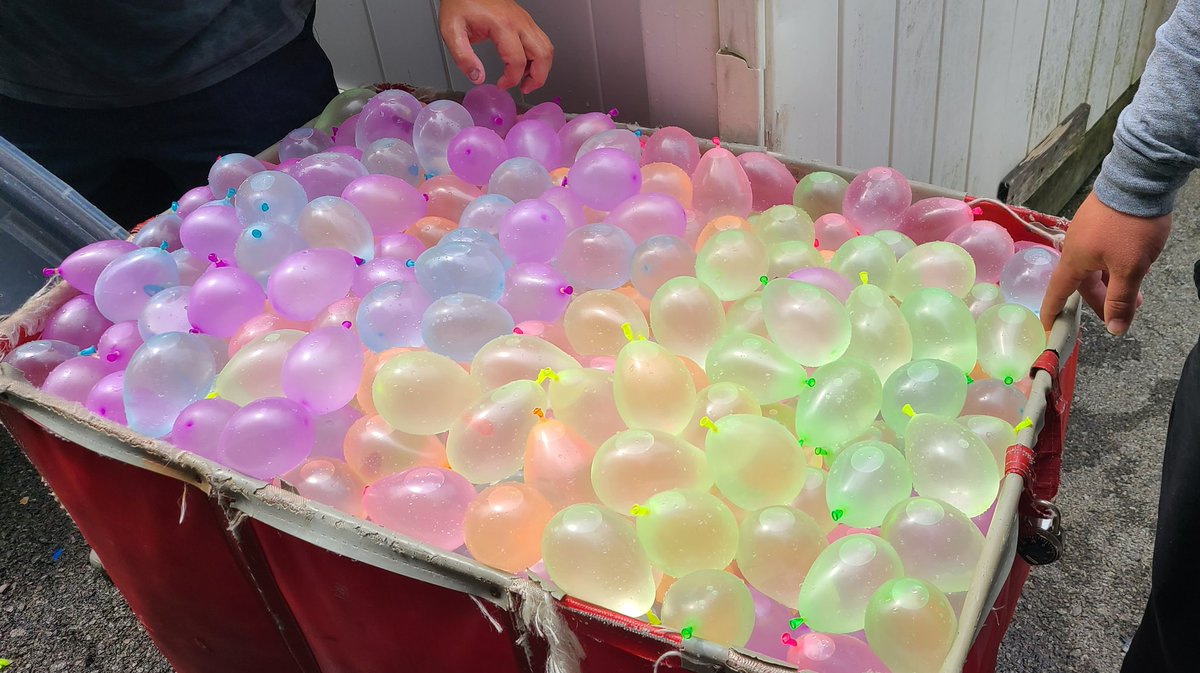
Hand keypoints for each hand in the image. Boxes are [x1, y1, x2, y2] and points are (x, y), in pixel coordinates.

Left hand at [438, 0, 553, 92]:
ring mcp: (524, 20)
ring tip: (526, 79)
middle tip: (524, 88)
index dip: (511, 79)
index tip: (501, 85)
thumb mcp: (451, 30)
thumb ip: (463, 57)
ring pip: (546, 48)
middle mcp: (519, 22)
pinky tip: (524, 64)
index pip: (517, 61)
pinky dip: (538, 57)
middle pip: (543, 55)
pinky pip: (540, 41)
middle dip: (537, 78)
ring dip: (541, 67)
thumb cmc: (460, 3)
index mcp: (502, 25)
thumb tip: (477, 77)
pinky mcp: (525, 20)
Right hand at [1040, 192, 1169, 333]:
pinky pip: (1102, 250)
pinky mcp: (1100, 219)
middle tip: (1123, 312)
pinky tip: (1132, 263)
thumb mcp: (1130, 268)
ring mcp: (1087, 231)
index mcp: (1074, 260)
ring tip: (1136, 291)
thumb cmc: (1130, 227)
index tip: (1048, 326)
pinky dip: (1113, 264)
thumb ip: (1121, 300)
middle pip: (1083, 282)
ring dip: (1113, 282)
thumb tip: (1115, 329)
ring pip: (1095, 266)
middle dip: (1103, 299)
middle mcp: (1075, 247)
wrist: (1139, 180)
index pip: (1058, 292)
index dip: (1052, 311)